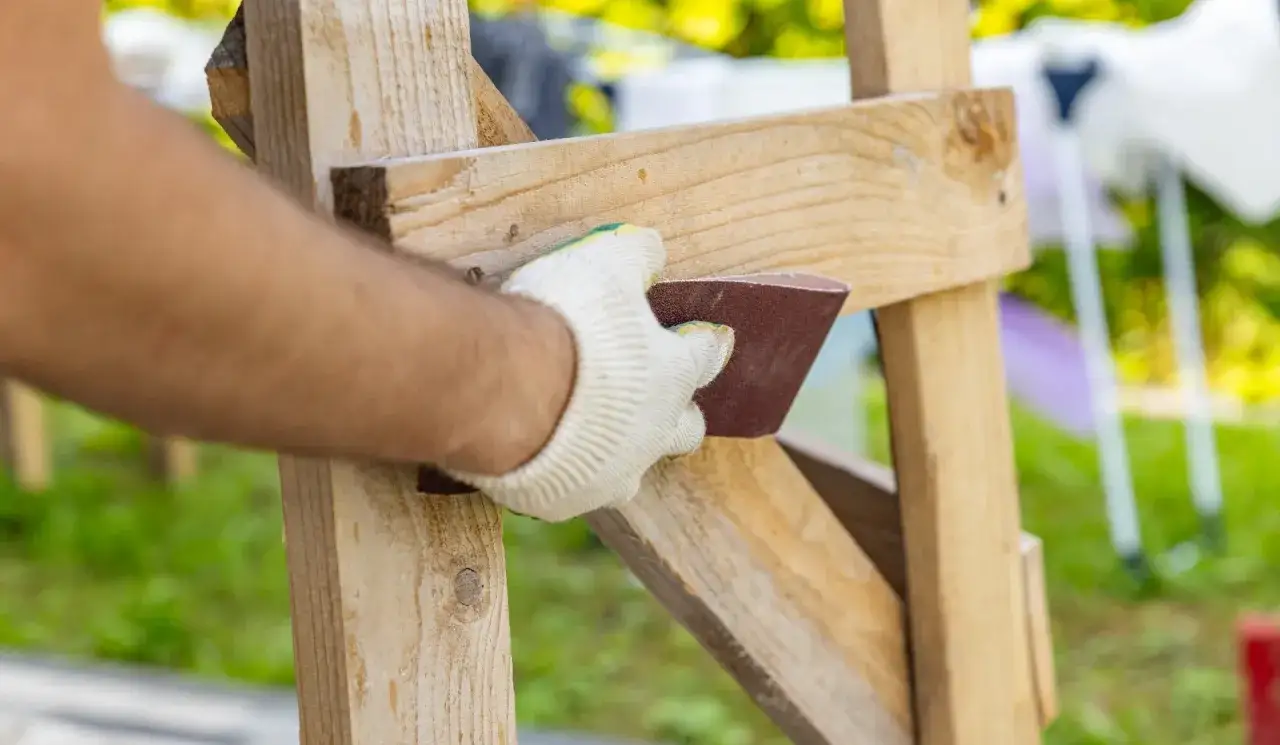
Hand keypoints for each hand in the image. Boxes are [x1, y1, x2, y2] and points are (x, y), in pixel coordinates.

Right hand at [443, 223, 734, 521]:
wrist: (503, 392)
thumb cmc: (565, 323)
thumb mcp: (605, 263)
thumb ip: (635, 256)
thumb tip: (652, 248)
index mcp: (671, 374)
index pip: (704, 358)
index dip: (707, 346)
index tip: (712, 339)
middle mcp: (652, 431)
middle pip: (684, 429)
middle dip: (679, 413)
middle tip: (664, 399)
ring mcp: (610, 473)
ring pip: (632, 470)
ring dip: (622, 453)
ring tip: (603, 439)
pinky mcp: (564, 499)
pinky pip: (571, 491)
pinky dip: (562, 475)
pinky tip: (544, 460)